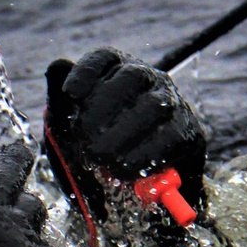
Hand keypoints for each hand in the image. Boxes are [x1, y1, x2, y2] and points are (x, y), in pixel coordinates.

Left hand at [44, 49, 206, 221]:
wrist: (137, 189)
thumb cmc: (97, 149)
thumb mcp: (70, 128)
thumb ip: (60, 99)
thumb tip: (57, 65)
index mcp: (117, 73)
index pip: (104, 58)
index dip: (86, 72)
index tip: (70, 94)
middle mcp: (149, 80)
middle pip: (131, 76)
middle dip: (103, 108)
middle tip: (85, 141)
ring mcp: (172, 104)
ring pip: (154, 106)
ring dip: (123, 135)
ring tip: (102, 160)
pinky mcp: (189, 132)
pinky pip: (171, 138)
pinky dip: (143, 156)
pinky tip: (124, 170)